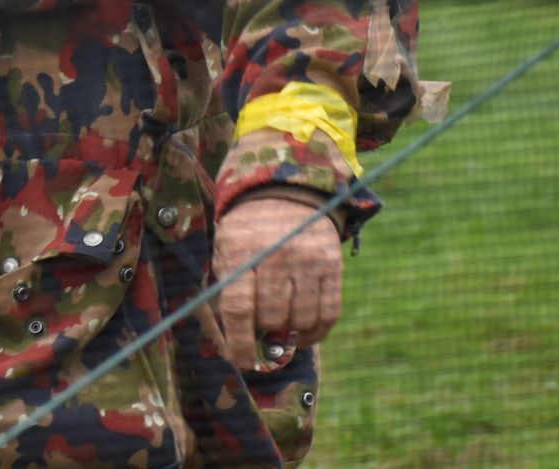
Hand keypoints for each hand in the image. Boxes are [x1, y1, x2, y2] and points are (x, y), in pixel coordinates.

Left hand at [212, 196, 342, 370]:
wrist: (285, 195)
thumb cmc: (247, 232)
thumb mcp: (225, 250)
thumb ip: (229, 290)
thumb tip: (237, 339)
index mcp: (241, 251)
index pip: (239, 308)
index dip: (239, 342)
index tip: (241, 362)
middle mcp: (276, 256)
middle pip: (272, 317)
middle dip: (263, 331)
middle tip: (259, 328)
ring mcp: (308, 261)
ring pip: (301, 320)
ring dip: (288, 332)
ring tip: (279, 324)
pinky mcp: (333, 266)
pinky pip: (329, 314)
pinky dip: (315, 333)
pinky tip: (302, 334)